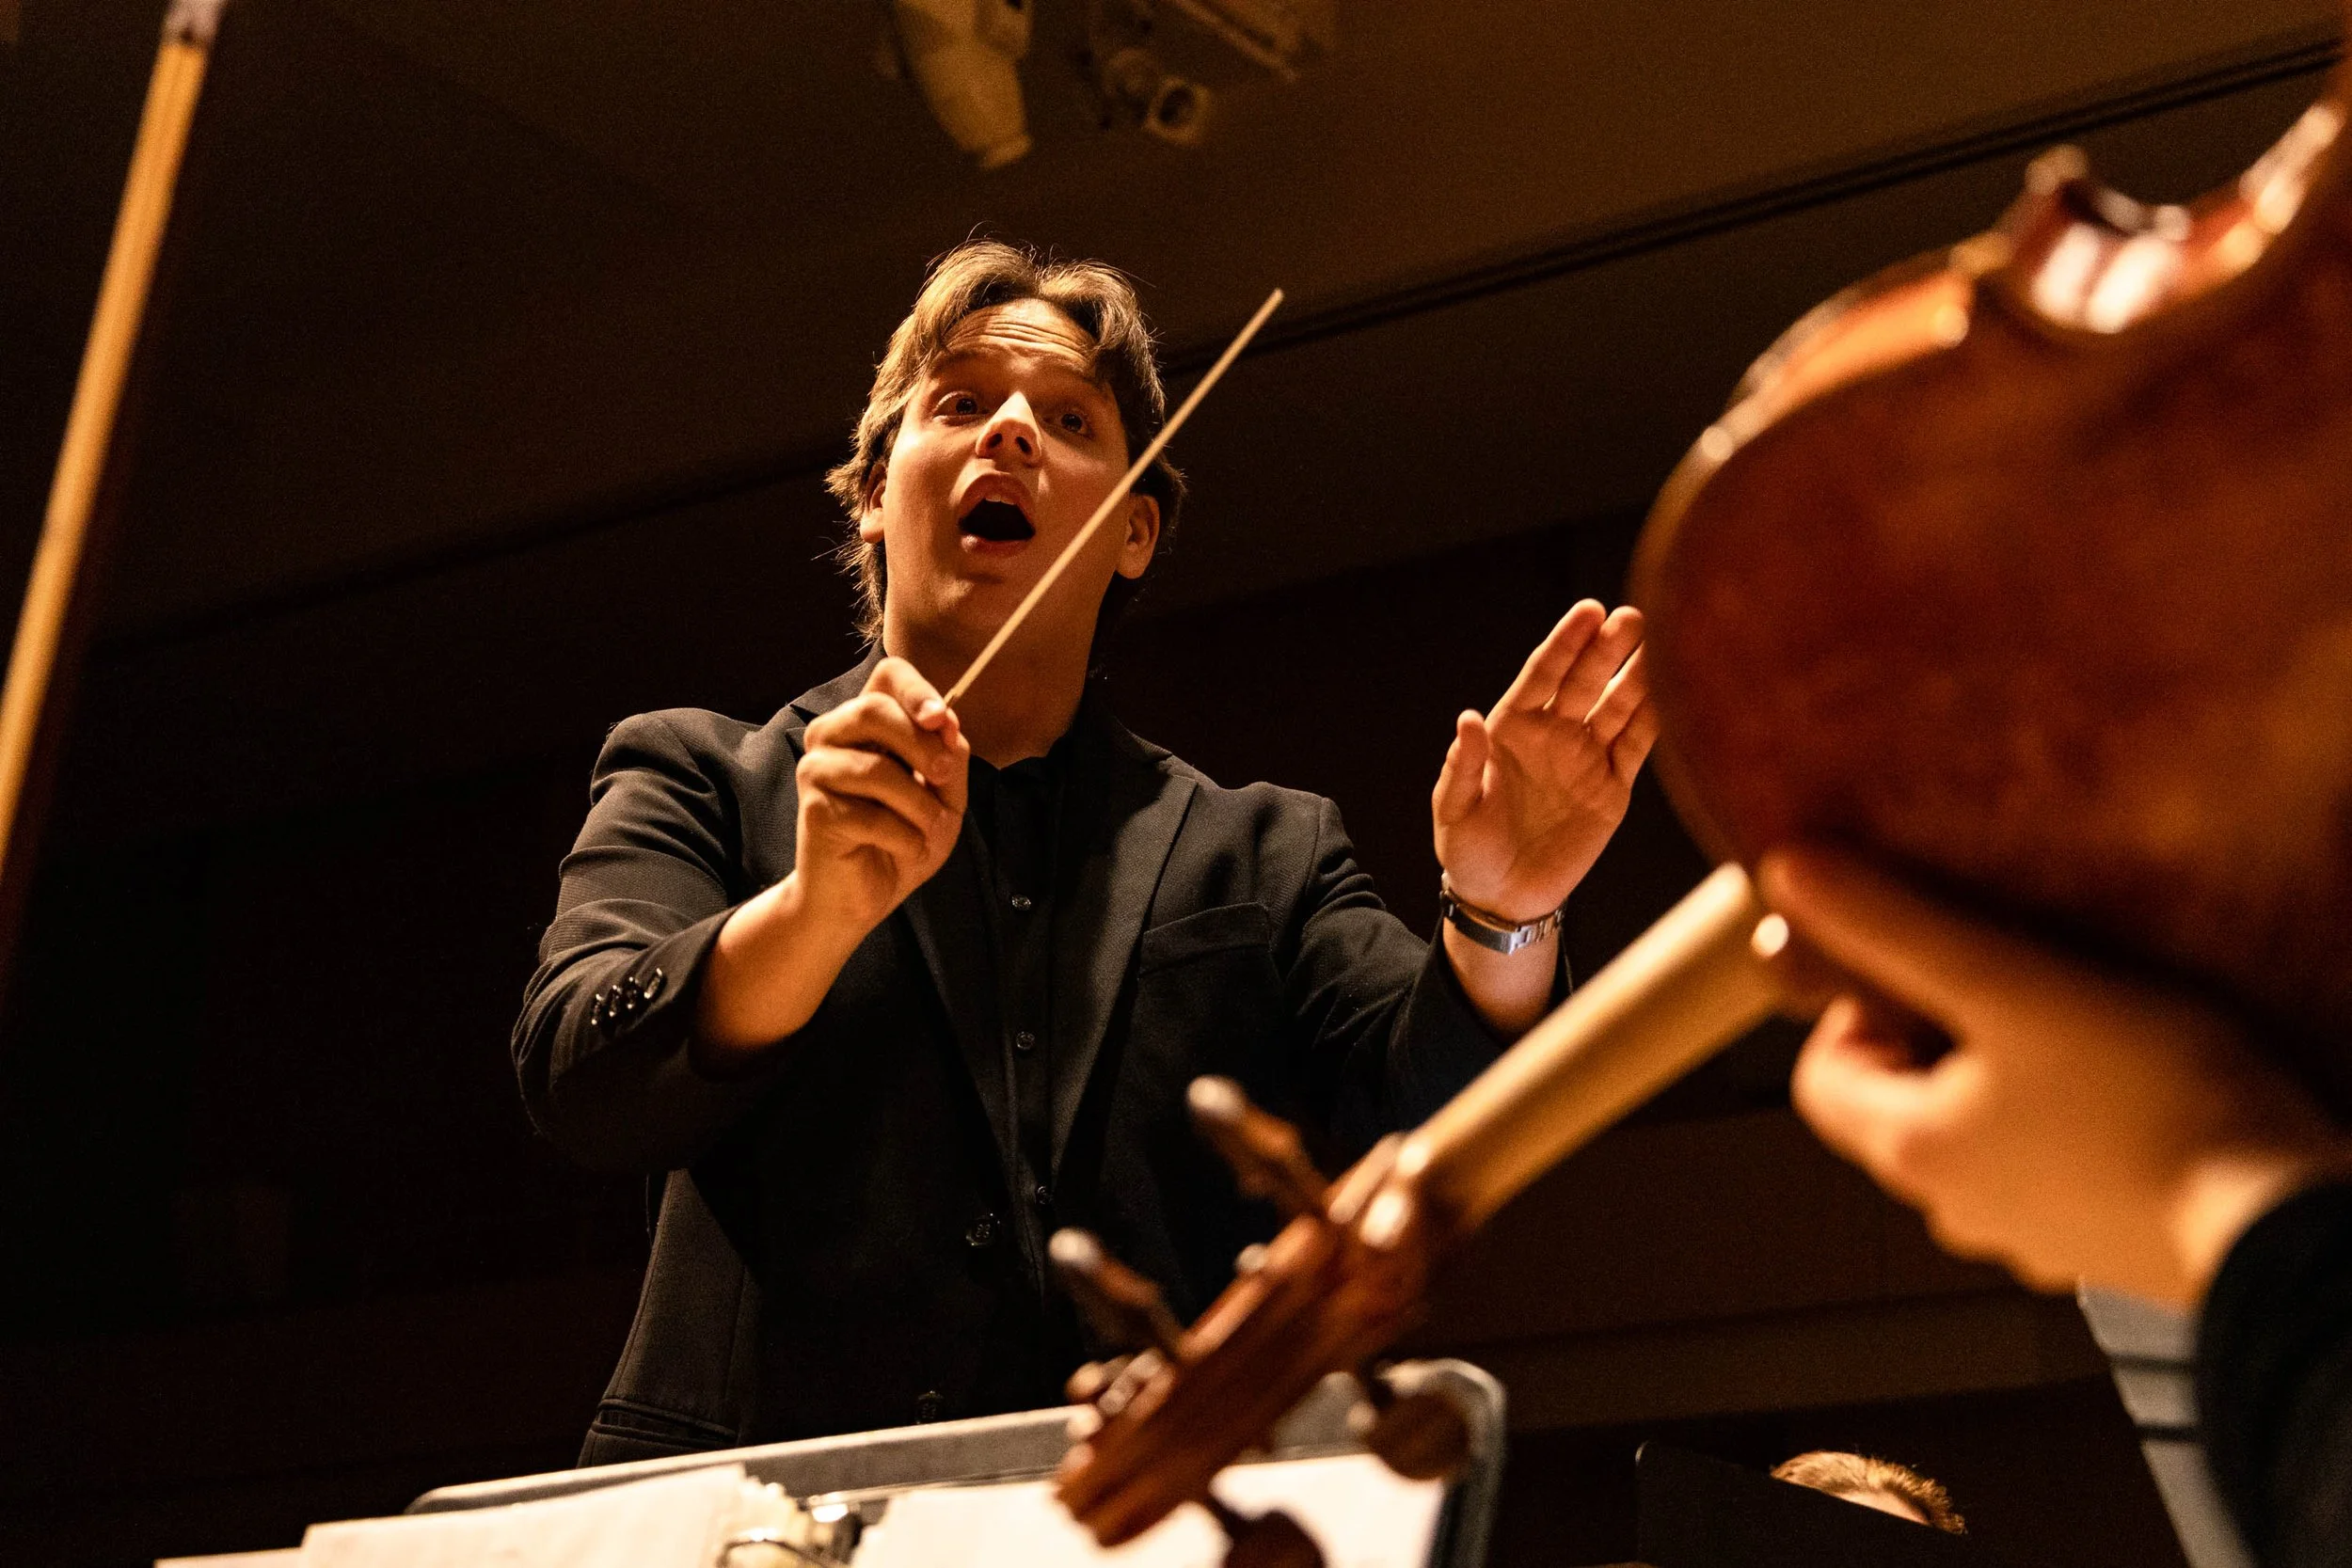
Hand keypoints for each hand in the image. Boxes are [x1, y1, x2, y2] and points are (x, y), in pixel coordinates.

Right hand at [793, 657, 970, 934]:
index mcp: (867, 721)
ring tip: (927, 830)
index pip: (889, 674)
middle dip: (922, 747)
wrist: (859, 898)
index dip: (917, 690)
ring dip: (918, 806)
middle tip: (941, 780)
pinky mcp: (814, 809)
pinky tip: (903, 849)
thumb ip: (948, 756)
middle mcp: (833, 734)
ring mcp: (817, 770)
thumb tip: (946, 721)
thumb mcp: (944, 796)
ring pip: (877, 768)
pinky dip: (903, 838)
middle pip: (875, 710)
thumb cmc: (901, 838)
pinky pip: (871, 816)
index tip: (940, 719)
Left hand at [1433, 602, 1655, 921]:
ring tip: (1663, 643)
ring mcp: (1585, 758)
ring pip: (1617, 707)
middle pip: (1586, 682)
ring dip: (1639, 677)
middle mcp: (1553, 734)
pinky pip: (1636, 748)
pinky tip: (1674, 693)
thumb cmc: (1469, 849)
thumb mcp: (1455, 810)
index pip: (1543, 675)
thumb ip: (1464, 766)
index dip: (1565, 643)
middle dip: (1608, 649)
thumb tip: (1467, 719)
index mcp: (1512, 728)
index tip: (1589, 611)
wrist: (1503, 897)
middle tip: (1634, 617)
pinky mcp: (1611, 788)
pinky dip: (1655, 721)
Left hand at [1765, 845, 2351, 1306]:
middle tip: (2022, 985)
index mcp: (1908, 1153)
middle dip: (1947, 1032)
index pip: (1821, 1073)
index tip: (1941, 967)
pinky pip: (2059, 1163)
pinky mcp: (2106, 1242)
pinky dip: (2078, 1119)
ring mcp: (2034, 1235)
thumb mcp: (2011, 983)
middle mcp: (1957, 1209)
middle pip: (1904, 1099)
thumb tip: (1789, 873)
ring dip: (2018, 1074)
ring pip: (1986, 1130)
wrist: (2284, 1223)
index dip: (1864, 1005)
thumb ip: (1894, 926)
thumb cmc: (2154, 1102)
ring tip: (2088, 1029)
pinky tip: (2138, 1084)